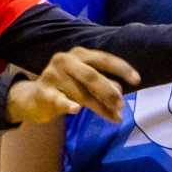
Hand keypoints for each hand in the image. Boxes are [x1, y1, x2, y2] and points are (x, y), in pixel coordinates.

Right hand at [8, 48, 139, 124]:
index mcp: (79, 54)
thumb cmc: (66, 88)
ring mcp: (53, 75)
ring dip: (99, 107)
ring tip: (112, 117)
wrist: (34, 99)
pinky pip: (58, 99)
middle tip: (121, 106)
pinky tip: (75, 109)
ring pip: (80, 93)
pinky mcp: (44, 92)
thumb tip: (120, 94)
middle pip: (92, 75)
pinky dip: (67, 104)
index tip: (137, 79)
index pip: (103, 59)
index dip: (121, 68)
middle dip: (109, 91)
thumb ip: (104, 86)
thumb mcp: (87, 84)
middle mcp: (65, 60)